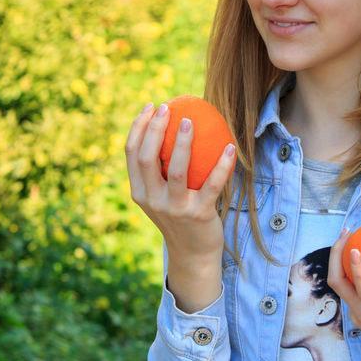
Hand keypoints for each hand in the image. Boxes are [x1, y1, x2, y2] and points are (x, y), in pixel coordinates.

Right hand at [124, 102, 234, 265]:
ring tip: (190, 121)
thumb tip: (170, 127)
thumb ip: (159, 171)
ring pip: (177, 170)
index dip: (138, 127)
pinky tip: (229, 147)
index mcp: (139, 192)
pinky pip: (212, 185)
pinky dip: (222, 165)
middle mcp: (153, 200)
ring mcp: (175, 208)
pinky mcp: (199, 214)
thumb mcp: (162, 195)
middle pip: (147, 158)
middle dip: (154, 129)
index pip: (132, 154)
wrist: (193, 254)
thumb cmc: (179, 215)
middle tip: (168, 108)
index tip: (151, 106)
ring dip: (182, 143)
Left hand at [326, 226, 360, 360]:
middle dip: (336, 255)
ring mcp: (359, 317)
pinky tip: (360, 256)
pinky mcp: (360, 316)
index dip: (357, 269)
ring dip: (338, 262)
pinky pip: (348, 290)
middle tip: (347, 232)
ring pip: (339, 286)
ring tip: (349, 237)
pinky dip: (348, 272)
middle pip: (338, 284)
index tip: (355, 247)